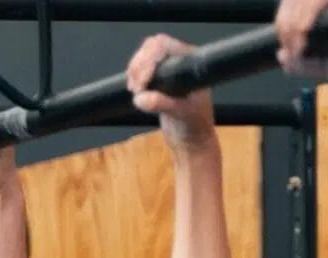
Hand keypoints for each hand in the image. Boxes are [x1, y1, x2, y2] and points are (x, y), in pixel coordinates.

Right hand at [128, 34, 218, 154]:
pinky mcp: (159, 79)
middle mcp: (181, 61)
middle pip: (152, 47)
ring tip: (135, 90)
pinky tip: (135, 89)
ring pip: (144, 56)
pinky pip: (141, 68)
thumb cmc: (193, 126)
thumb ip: (162, 104)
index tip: (142, 83)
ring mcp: (169, 69)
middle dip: (139, 65)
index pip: (165, 46)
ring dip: (134, 71)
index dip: (149, 60)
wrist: (191, 140)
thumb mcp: (179, 114)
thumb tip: (141, 98)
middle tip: (136, 88)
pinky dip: (134, 76)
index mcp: (191, 62)